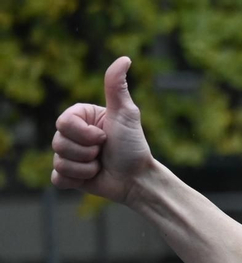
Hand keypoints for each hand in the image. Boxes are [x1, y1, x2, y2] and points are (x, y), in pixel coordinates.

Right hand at [51, 57, 155, 202]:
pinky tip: (92, 177)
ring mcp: (68, 156)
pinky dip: (77, 180)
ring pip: (59, 162)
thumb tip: (125, 58)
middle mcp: (71, 135)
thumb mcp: (126, 114)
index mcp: (79, 117)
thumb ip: (117, 87)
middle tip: (103, 152)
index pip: (63, 123)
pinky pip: (58, 179)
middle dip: (86, 152)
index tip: (104, 137)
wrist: (138, 179)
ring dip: (85, 168)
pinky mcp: (68, 176)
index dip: (84, 134)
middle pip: (58, 143)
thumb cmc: (133, 146)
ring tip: (100, 165)